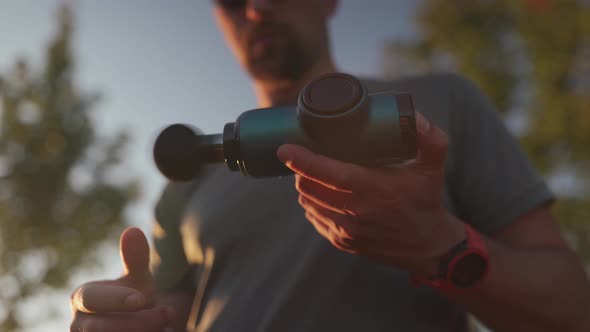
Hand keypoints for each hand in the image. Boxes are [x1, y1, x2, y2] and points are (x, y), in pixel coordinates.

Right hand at [70, 227, 175, 331]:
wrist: (135, 323)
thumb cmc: (132, 297)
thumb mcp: (137, 278)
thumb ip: (135, 258)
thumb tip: (133, 230)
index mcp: (81, 299)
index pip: (92, 300)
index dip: (116, 299)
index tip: (142, 298)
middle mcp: (78, 325)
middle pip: (101, 327)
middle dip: (138, 321)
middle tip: (167, 313)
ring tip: (167, 325)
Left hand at [277, 112, 464, 276]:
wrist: (427, 245)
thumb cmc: (425, 199)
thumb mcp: (433, 165)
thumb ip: (428, 137)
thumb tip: (412, 115)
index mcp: (370, 189)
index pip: (324, 172)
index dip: (300, 159)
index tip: (284, 148)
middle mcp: (353, 211)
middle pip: (308, 186)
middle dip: (302, 169)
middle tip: (306, 155)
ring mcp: (345, 230)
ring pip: (307, 203)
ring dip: (306, 186)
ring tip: (314, 173)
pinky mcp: (341, 241)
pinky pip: (314, 218)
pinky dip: (313, 204)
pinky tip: (322, 194)